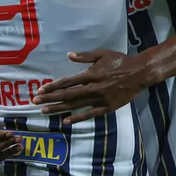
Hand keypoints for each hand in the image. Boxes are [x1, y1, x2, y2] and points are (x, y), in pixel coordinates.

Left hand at [32, 49, 151, 124]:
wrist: (139, 73)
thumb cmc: (120, 61)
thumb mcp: (102, 54)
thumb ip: (85, 56)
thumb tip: (68, 55)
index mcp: (91, 74)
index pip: (67, 81)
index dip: (53, 86)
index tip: (41, 90)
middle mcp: (93, 87)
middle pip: (67, 95)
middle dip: (50, 98)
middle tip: (36, 102)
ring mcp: (100, 99)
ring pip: (75, 105)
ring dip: (59, 108)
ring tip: (45, 111)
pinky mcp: (107, 107)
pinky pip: (90, 114)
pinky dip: (78, 118)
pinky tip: (66, 121)